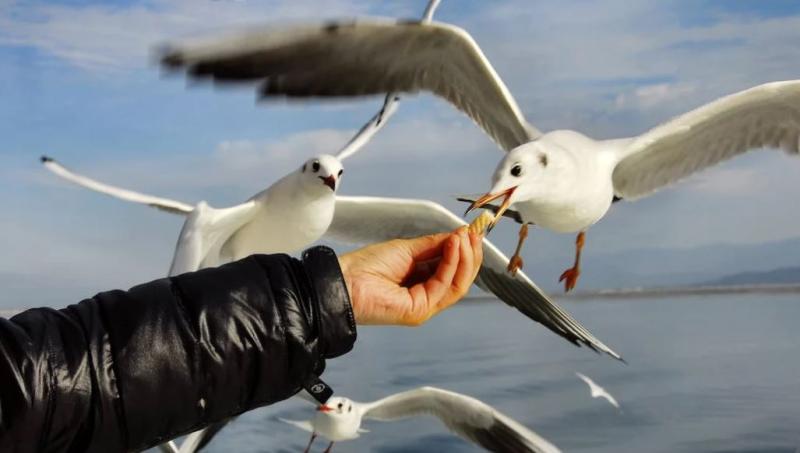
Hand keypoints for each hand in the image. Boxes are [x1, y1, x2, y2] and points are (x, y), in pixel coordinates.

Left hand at [338, 227, 482, 325]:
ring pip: (457, 284)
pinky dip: (452, 264)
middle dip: (470, 255)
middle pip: (460, 279)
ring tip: (464, 238)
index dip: (465, 251)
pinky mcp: (420, 310)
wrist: (345, 280)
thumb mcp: (407, 249)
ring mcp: (425, 306)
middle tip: (474, 234)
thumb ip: (434, 245)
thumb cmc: (368, 265)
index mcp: (422, 282)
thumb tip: (459, 236)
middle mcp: (426, 296)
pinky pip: (444, 286)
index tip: (472, 232)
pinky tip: (453, 246)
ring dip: (464, 258)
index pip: (453, 270)